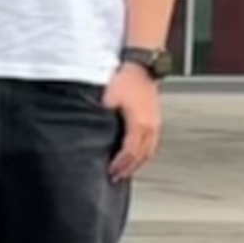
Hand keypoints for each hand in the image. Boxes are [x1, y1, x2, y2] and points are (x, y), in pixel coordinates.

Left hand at [108, 61, 162, 180]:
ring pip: (149, 150)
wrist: (141, 65)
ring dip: (137, 163)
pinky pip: (151, 142)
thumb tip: (87, 130)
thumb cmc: (124, 79)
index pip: (130, 152)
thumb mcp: (107, 98)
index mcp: (139, 123)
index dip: (120, 164)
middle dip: (129, 168)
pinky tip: (134, 155)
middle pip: (142, 155)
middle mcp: (151, 126)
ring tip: (124, 171)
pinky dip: (143, 152)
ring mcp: (156, 123)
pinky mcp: (156, 119)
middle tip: (116, 177)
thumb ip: (101, 116)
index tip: (109, 172)